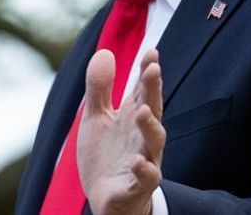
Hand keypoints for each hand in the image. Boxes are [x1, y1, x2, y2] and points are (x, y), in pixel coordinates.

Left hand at [77, 49, 165, 214]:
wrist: (106, 198)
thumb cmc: (107, 156)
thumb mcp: (97, 118)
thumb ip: (100, 88)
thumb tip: (105, 52)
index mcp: (133, 118)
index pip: (144, 91)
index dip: (148, 72)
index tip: (152, 52)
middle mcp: (143, 138)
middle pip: (152, 110)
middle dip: (153, 91)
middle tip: (153, 70)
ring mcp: (144, 161)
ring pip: (154, 143)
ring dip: (150, 127)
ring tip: (143, 111)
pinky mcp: (137, 187)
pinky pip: (146, 178)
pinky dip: (144, 170)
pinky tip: (138, 160)